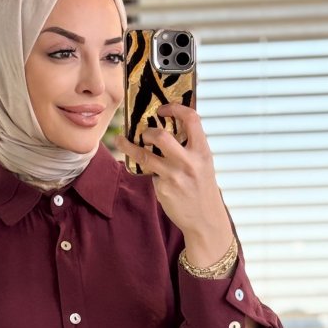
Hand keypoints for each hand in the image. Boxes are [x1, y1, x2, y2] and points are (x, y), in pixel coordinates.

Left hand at [114, 103, 231, 248]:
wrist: (205, 219)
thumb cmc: (203, 187)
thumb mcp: (204, 163)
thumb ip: (190, 145)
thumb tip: (169, 127)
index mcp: (202, 151)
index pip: (191, 119)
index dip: (175, 108)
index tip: (163, 109)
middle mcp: (188, 162)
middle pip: (160, 136)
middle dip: (146, 132)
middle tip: (143, 133)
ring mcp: (174, 176)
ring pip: (144, 155)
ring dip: (129, 146)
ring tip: (121, 141)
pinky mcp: (163, 189)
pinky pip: (149, 174)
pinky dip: (148, 172)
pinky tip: (152, 174)